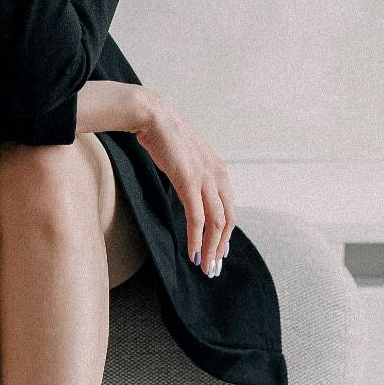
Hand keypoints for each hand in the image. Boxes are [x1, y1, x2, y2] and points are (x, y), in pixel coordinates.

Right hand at [132, 93, 236, 276]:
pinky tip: (193, 253)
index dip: (226, 235)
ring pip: (215, 223)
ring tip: (204, 267)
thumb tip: (191, 192)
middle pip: (227, 221)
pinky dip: (197, 239)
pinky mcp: (189, 182)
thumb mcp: (187, 158)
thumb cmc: (165, 136)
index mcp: (219, 171)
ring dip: (211, 249)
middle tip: (213, 268)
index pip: (229, 210)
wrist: (153, 116)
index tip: (219, 253)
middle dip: (221, 248)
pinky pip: (197, 218)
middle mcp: (218, 176)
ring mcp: (205, 179)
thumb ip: (194, 176)